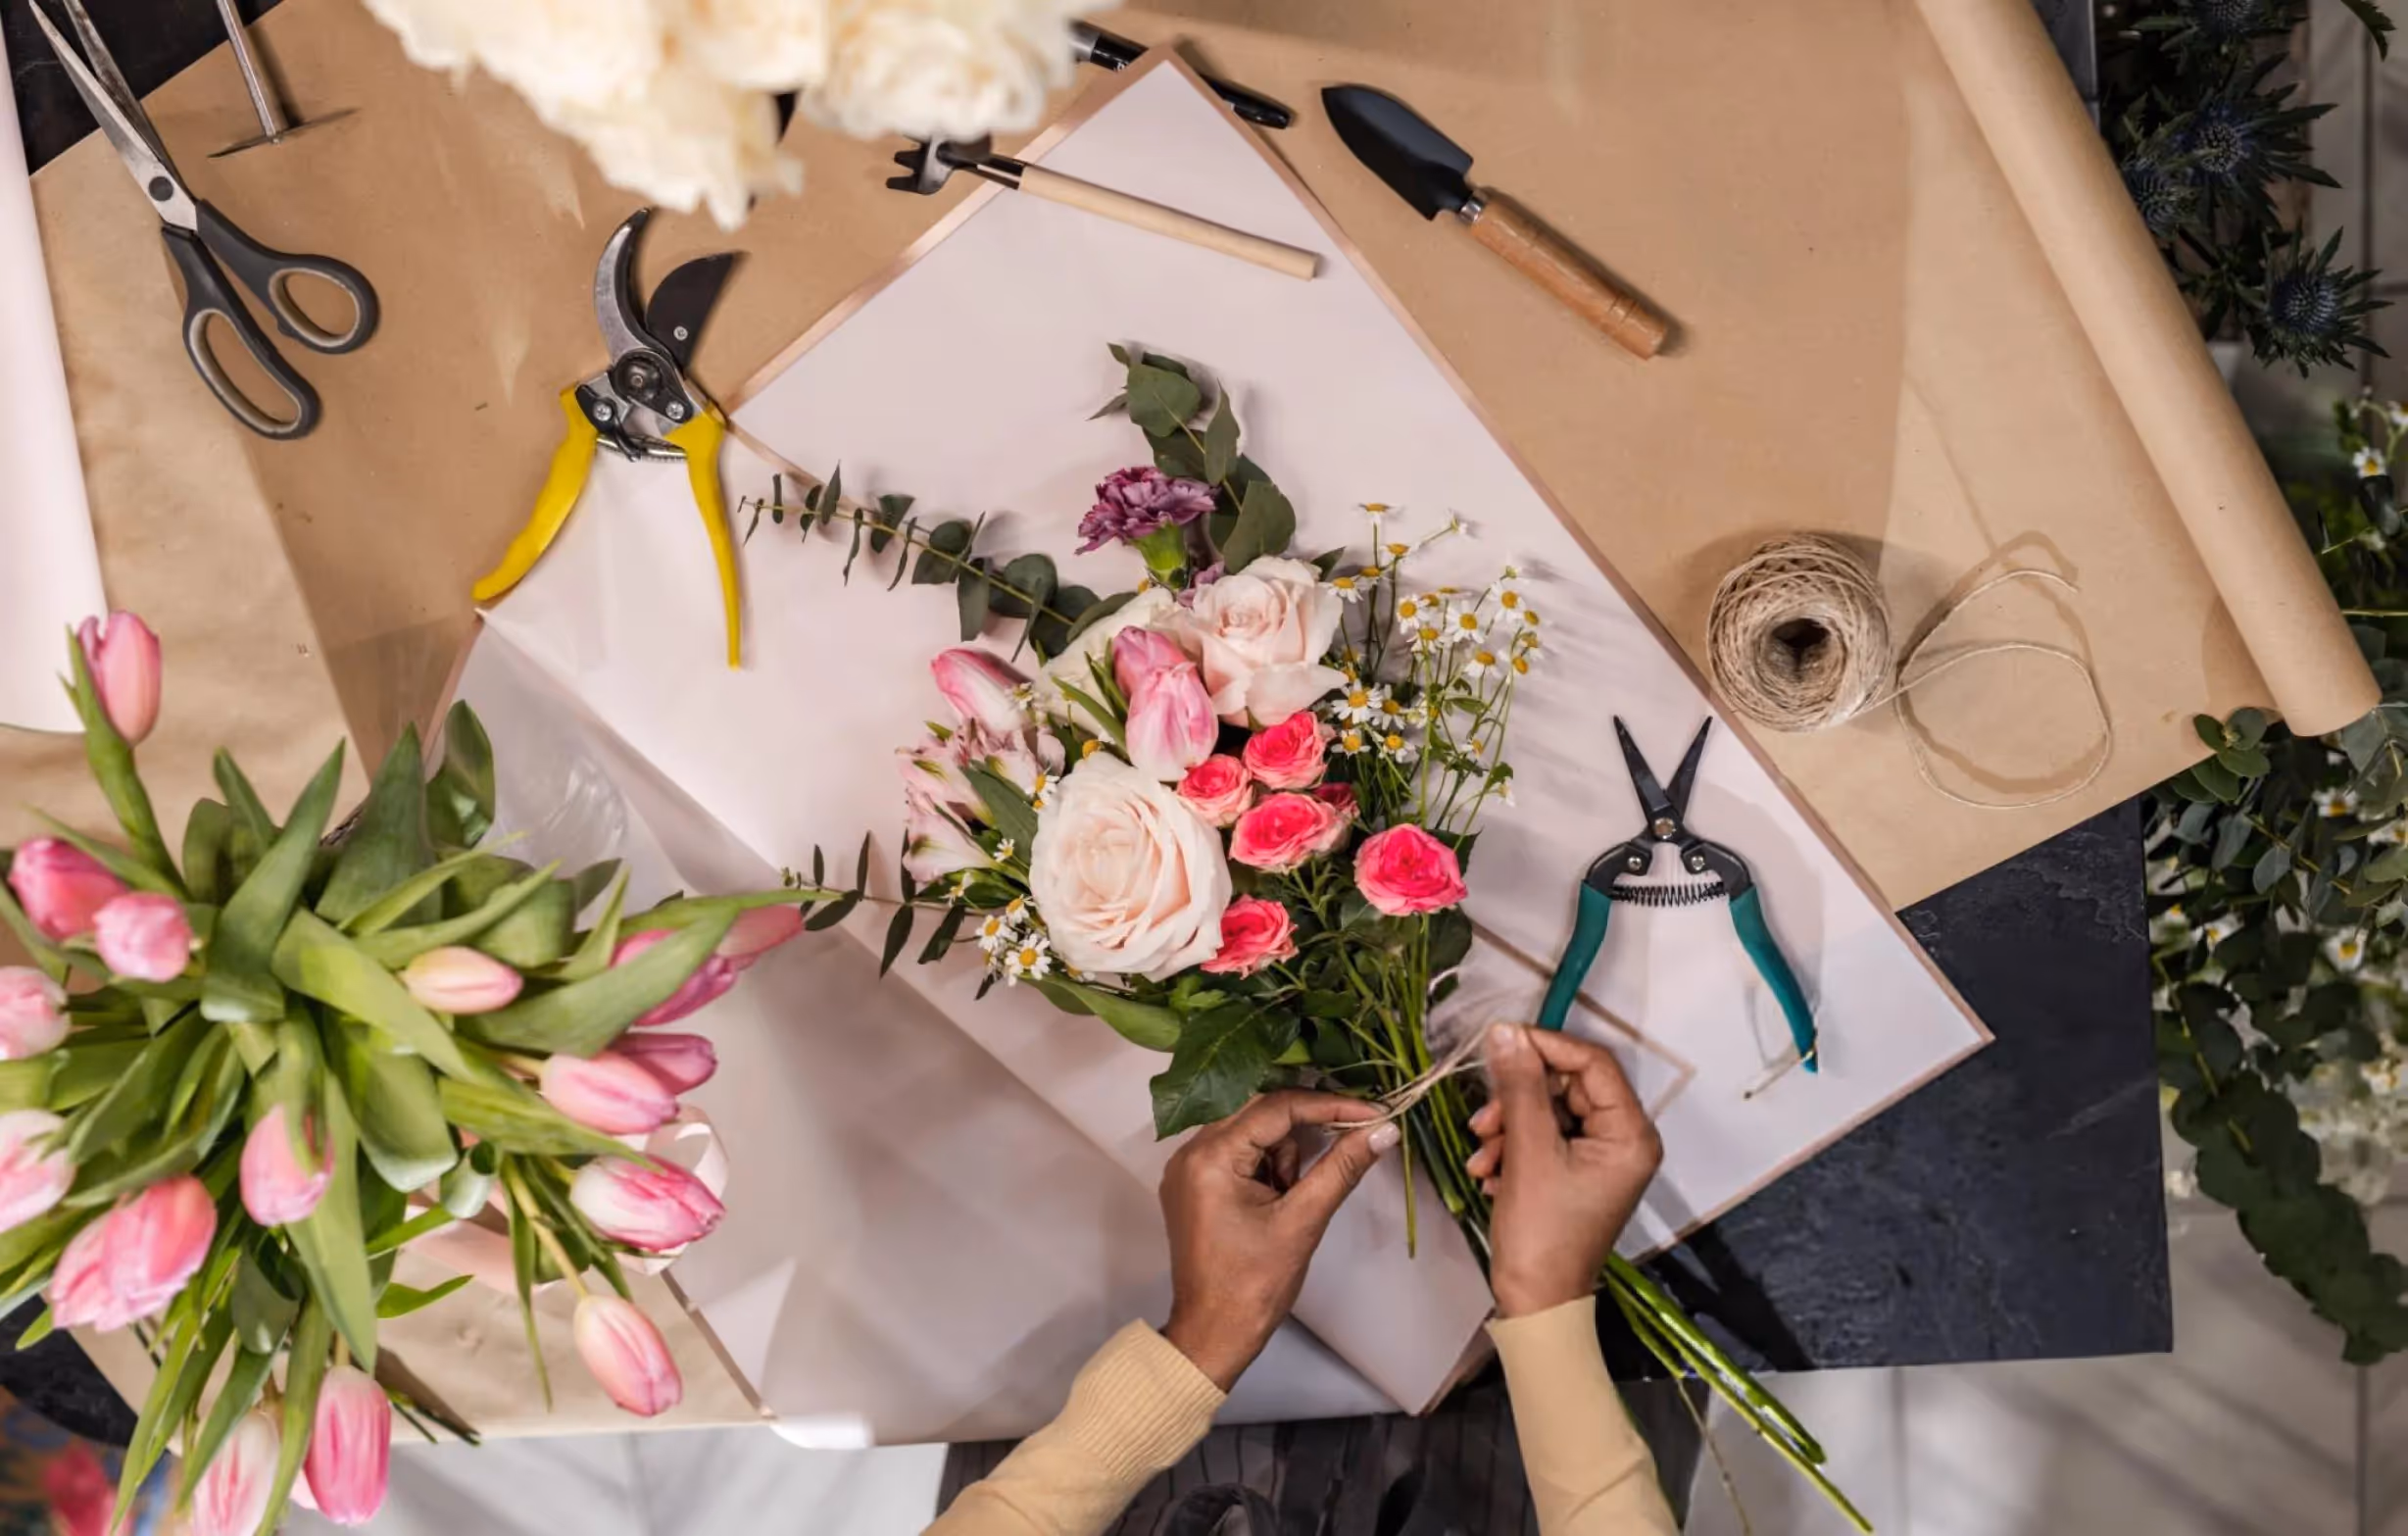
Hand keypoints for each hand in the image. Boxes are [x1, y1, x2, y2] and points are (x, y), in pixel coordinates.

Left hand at [1160, 1090, 1399, 1389]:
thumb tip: (1384, 1132)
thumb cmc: (1255, 1284)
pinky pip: (1238, 1152)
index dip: (1329, 1106)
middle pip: (1260, 1109)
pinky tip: (1280, 1195)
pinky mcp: (1195, 1184)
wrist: (1214, 1335)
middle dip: (1307, 1126)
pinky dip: (1268, 1164)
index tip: (1373, 1112)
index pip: (1276, 1107)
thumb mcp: (1303, 1221)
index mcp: (1210, 1157)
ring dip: (1285, 1151)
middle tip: (1350, 1137)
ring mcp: (1188, 1167)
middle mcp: (1190, 1151)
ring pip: (1251, 1130)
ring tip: (1294, 1197)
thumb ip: (1342, 1168)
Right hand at [1467, 1023, 1662, 1317]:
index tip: (1501, 1042)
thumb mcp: (1528, 1152)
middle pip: (1567, 1087)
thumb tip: (1505, 1031)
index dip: (1546, 1047)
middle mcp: (1625, 1140)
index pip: (1593, 1064)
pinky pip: (1545, 1138)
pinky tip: (1491, 1173)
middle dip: (1519, 1099)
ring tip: (1483, 1156)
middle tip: (1483, 1119)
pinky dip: (1514, 1148)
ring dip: (1509, 1127)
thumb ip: (1519, 1086)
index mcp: (1630, 1134)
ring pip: (1549, 1112)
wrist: (1535, 1302)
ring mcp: (1601, 1158)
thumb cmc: (1542, 1233)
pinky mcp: (1578, 1173)